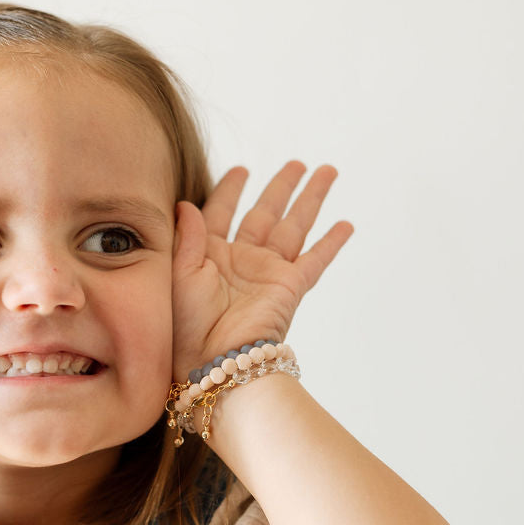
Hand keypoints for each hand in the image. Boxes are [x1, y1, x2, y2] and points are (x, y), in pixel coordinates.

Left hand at [171, 161, 353, 379]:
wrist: (211, 361)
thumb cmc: (185, 324)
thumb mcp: (177, 272)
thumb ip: (186, 236)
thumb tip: (186, 204)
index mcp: (209, 254)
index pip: (222, 211)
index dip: (231, 189)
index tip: (241, 169)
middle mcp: (241, 260)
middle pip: (266, 212)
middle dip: (282, 186)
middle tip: (297, 163)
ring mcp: (268, 272)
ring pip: (294, 226)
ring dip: (311, 199)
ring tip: (327, 172)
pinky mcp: (290, 287)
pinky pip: (315, 260)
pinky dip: (331, 243)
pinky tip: (346, 224)